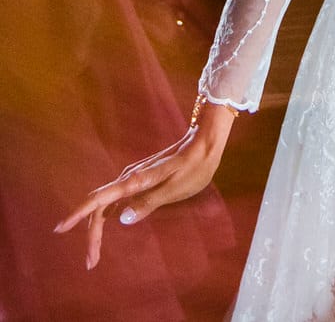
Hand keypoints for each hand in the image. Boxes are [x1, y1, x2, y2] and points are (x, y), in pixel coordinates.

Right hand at [54, 103, 235, 269]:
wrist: (204, 142)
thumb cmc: (194, 166)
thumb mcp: (177, 188)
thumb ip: (150, 202)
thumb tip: (122, 219)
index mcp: (136, 180)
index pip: (100, 199)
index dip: (79, 214)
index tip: (60, 228)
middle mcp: (130, 178)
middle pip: (99, 206)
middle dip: (91, 233)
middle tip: (91, 261)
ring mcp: (133, 178)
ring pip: (106, 204)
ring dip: (97, 227)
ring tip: (95, 253)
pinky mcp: (140, 179)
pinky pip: (116, 200)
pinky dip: (107, 216)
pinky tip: (108, 227)